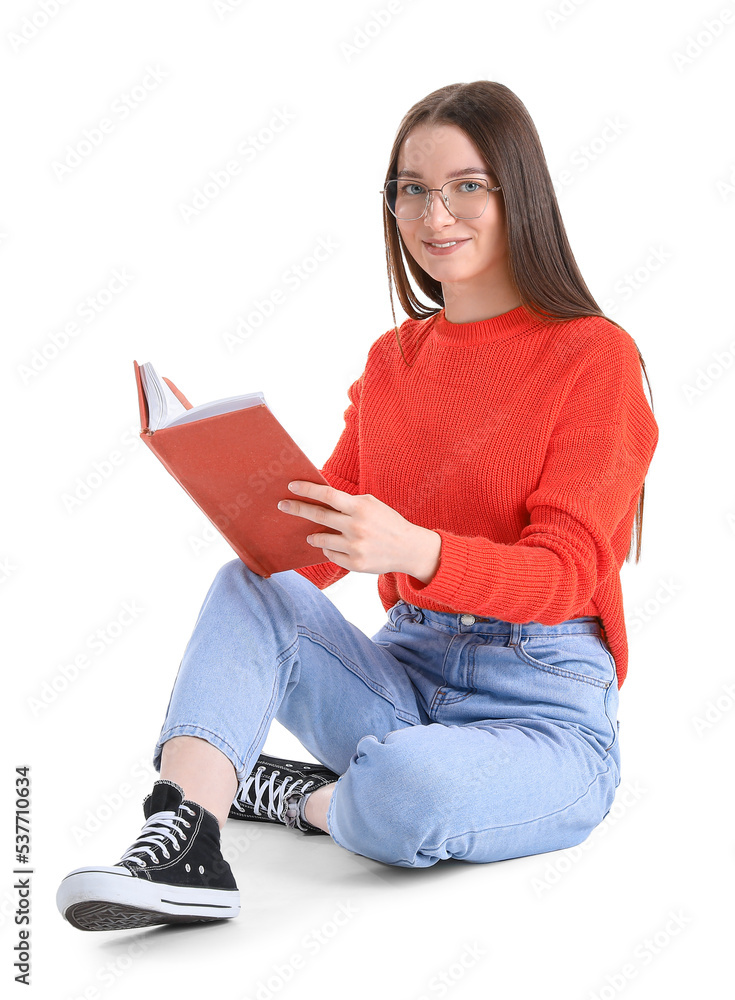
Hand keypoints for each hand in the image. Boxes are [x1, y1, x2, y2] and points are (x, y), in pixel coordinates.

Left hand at [277, 481, 440, 580]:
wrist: (409, 549)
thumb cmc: (387, 522)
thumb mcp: (371, 504)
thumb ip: (348, 502)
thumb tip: (319, 498)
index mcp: (361, 508)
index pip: (327, 495)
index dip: (307, 490)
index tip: (291, 486)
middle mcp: (356, 527)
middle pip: (318, 516)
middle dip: (296, 509)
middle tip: (282, 505)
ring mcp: (355, 547)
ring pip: (320, 539)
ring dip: (312, 536)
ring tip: (311, 535)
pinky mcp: (355, 564)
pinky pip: (330, 554)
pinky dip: (329, 549)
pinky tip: (337, 546)